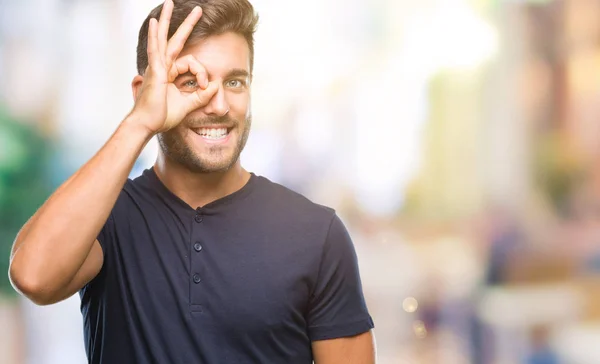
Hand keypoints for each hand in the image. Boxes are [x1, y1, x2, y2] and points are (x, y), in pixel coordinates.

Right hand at [131, 0, 217, 133]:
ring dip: (166, 20)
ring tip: (169, 2)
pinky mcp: (155, 72)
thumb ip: (202, 95)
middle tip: (197, 9)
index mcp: (170, 73)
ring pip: (163, 38)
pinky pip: (155, 50)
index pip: (192, 63)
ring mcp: (156, 67)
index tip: (205, 87)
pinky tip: (153, 22)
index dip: (203, 73)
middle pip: (174, 39)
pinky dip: (154, 36)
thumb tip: (216, 85)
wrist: (148, 125)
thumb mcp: (189, 104)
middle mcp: (162, 66)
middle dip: (186, 24)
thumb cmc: (163, 116)